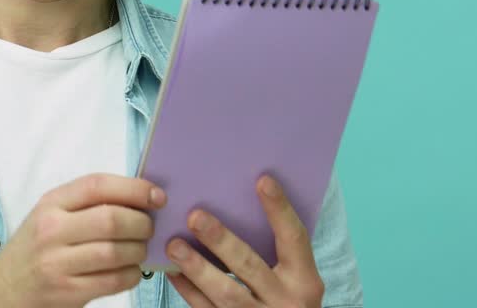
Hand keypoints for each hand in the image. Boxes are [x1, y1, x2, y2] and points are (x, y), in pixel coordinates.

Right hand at [0, 172, 166, 307]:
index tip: (157, 196)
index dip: (134, 188)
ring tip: (139, 249)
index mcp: (50, 204)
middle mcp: (51, 230)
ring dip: (139, 250)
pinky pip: (114, 281)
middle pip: (112, 220)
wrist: (3, 289)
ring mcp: (57, 263)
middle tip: (149, 228)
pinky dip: (132, 274)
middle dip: (142, 223)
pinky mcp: (67, 292)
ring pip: (116, 252)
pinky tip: (130, 270)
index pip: (97, 186)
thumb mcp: (50, 214)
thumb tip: (141, 196)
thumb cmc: (35, 247)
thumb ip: (87, 203)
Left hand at [164, 175, 323, 307]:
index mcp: (305, 282)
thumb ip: (277, 252)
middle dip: (221, 241)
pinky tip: (172, 271)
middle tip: (195, 216)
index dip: (279, 210)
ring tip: (174, 245)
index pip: (294, 239)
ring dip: (197, 267)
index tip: (262, 181)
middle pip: (250, 266)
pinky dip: (188, 290)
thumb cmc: (287, 300)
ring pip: (226, 292)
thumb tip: (242, 203)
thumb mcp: (295, 280)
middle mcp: (286, 302)